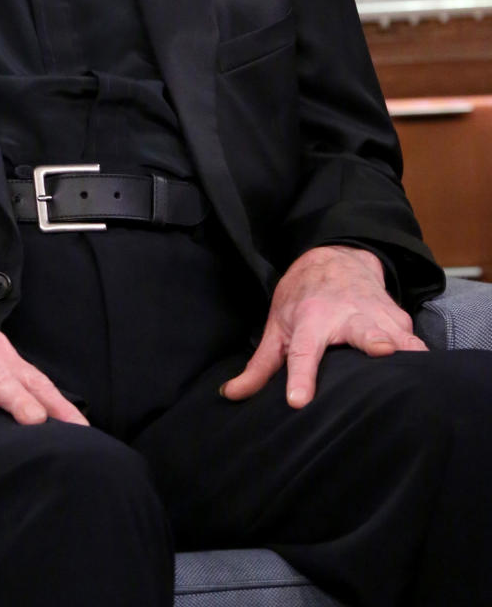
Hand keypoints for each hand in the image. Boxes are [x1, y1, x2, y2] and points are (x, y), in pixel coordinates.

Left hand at [220, 245, 426, 408]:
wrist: (337, 258)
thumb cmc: (303, 297)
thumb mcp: (278, 325)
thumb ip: (260, 364)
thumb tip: (232, 395)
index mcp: (310, 319)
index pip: (303, 352)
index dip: (301, 377)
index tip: (298, 402)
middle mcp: (346, 314)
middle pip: (362, 330)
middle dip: (373, 339)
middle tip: (382, 350)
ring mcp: (376, 314)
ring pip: (396, 335)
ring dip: (405, 350)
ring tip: (417, 373)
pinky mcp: (398, 318)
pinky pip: (413, 340)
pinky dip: (420, 355)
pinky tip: (427, 374)